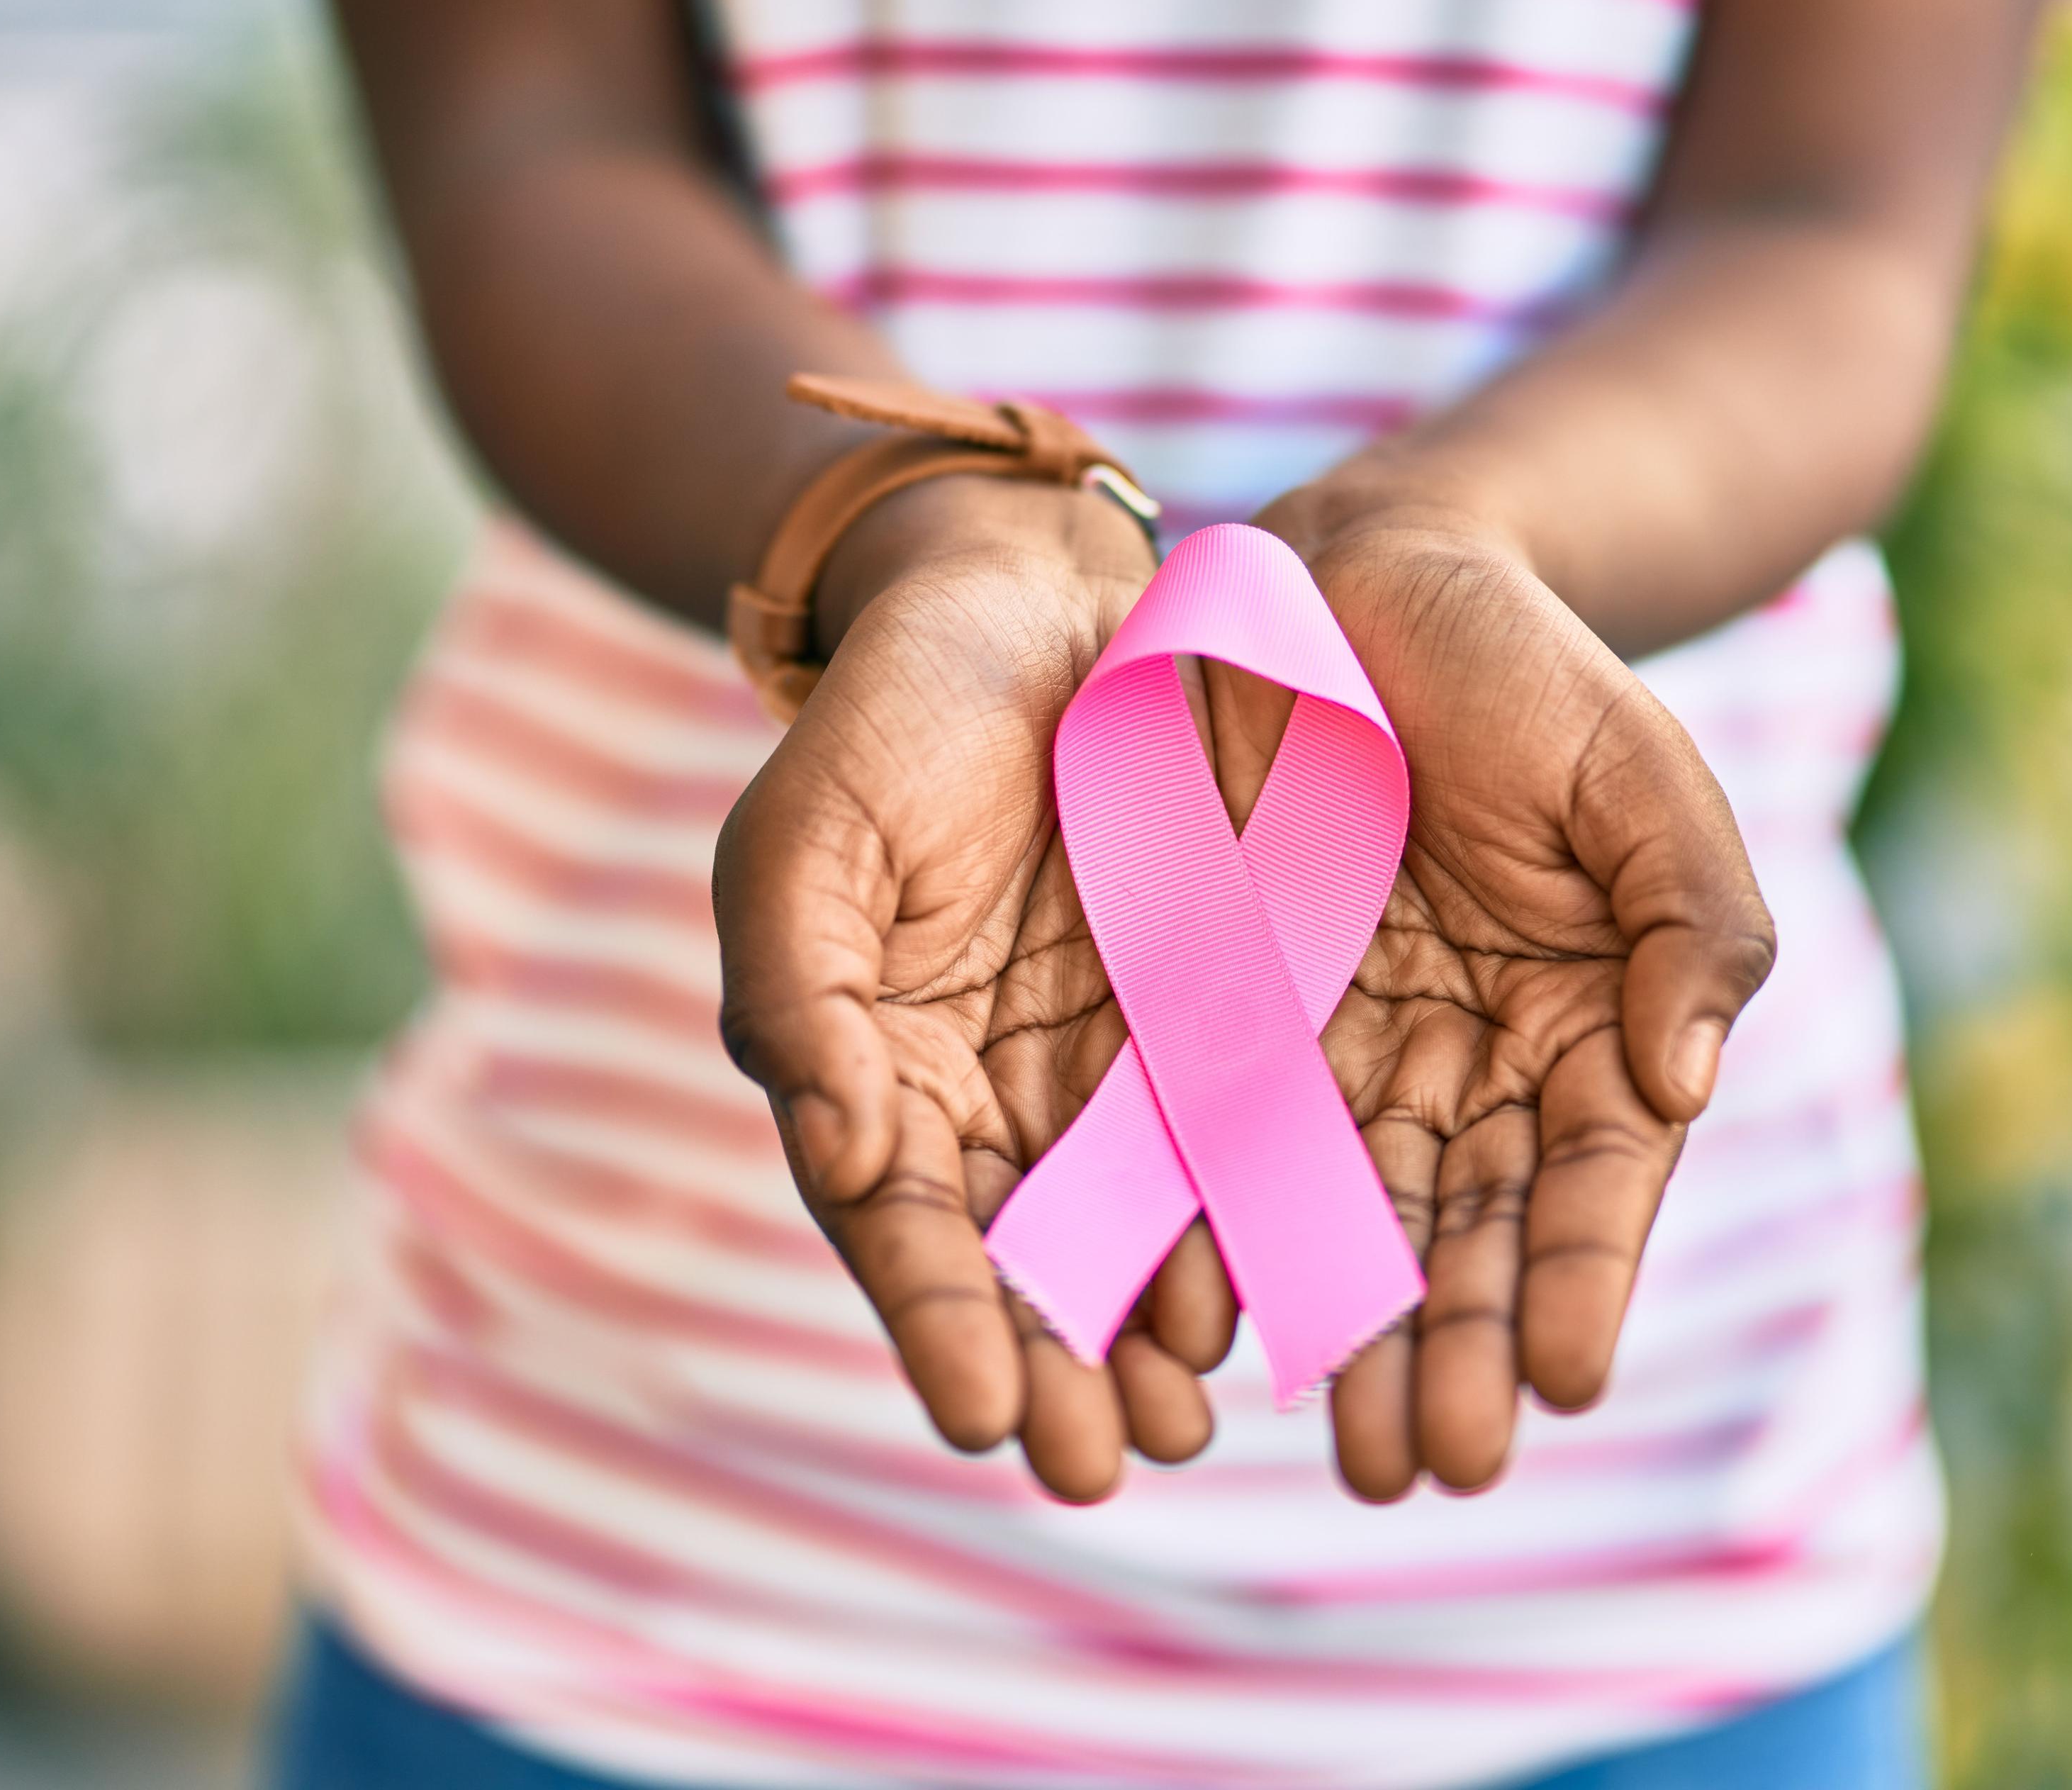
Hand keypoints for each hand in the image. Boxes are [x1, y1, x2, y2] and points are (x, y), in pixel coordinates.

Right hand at [712, 477, 1238, 1500]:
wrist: (1032, 604)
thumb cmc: (893, 716)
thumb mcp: (807, 829)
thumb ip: (797, 987)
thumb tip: (843, 1151)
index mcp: (870, 1068)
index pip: (896, 1223)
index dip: (935, 1320)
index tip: (987, 1416)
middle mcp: (982, 1097)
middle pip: (1013, 1262)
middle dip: (1053, 1369)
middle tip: (1103, 1467)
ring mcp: (1092, 1067)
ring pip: (1122, 1227)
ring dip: (1148, 1329)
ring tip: (1191, 1420)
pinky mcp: (1198, 1021)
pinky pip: (1220, 1137)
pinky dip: (1238, 1219)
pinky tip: (1274, 1291)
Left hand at [1217, 495, 1777, 1499]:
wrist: (1355, 583)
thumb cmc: (1525, 672)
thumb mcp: (1638, 773)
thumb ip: (1690, 920)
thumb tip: (1687, 1083)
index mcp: (1589, 1026)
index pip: (1595, 1180)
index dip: (1579, 1278)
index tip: (1561, 1377)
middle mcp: (1470, 1067)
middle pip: (1467, 1237)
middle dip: (1453, 1355)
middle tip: (1428, 1465)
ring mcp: (1345, 1055)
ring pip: (1350, 1224)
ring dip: (1350, 1342)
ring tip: (1344, 1449)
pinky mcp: (1226, 1022)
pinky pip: (1221, 1147)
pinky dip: (1222, 1239)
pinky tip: (1213, 1327)